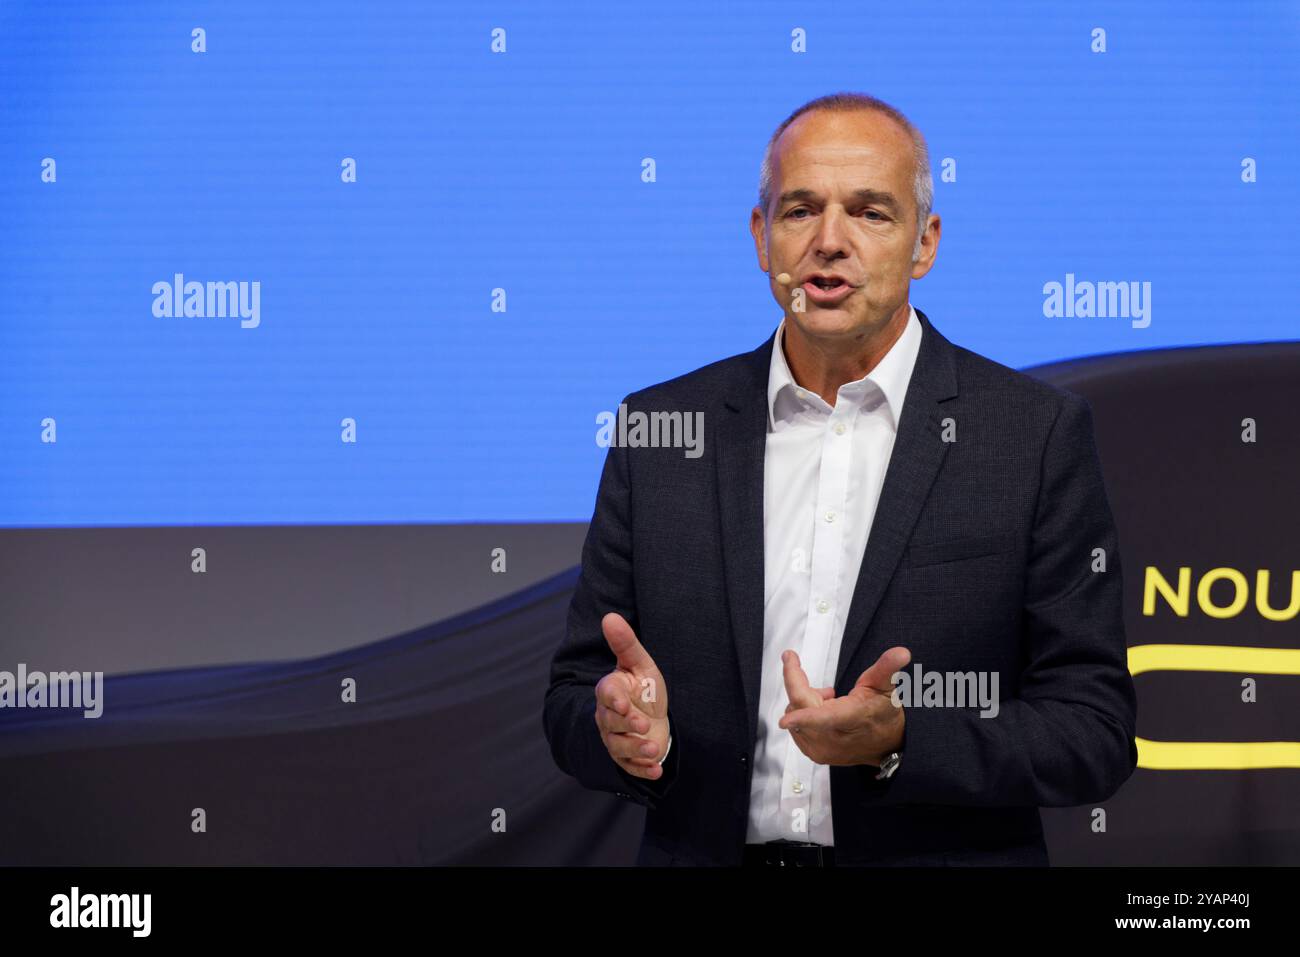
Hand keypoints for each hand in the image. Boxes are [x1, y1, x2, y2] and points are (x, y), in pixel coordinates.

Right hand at [594, 612, 669, 779]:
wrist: (651, 716)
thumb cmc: (643, 688)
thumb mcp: (639, 664)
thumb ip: (626, 644)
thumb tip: (609, 616)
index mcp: (610, 692)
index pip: (606, 695)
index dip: (614, 701)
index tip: (624, 704)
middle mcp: (608, 717)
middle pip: (611, 724)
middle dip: (627, 727)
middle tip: (643, 726)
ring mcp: (616, 739)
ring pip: (619, 747)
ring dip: (636, 750)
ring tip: (654, 748)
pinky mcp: (627, 758)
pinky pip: (630, 767)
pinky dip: (643, 771)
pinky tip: (657, 771)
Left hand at [777, 646, 910, 766]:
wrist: (887, 744)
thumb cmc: (884, 713)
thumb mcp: (886, 686)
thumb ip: (888, 667)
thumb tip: (902, 652)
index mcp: (849, 719)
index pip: (823, 719)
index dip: (802, 718)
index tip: (783, 721)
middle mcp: (832, 739)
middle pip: (798, 704)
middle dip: (801, 683)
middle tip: (826, 685)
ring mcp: (822, 749)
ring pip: (793, 712)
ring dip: (805, 700)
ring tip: (830, 700)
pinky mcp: (814, 754)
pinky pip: (795, 726)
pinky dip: (803, 714)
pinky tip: (822, 712)